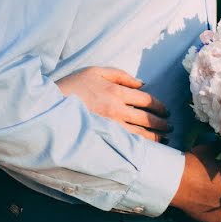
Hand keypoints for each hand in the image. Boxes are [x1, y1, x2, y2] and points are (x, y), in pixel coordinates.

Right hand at [56, 66, 171, 141]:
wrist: (50, 106)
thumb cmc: (73, 85)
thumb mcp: (95, 71)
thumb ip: (120, 75)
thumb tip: (142, 83)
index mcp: (116, 91)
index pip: (147, 100)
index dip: (160, 106)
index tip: (166, 111)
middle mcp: (116, 110)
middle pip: (148, 119)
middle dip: (163, 124)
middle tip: (170, 127)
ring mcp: (110, 127)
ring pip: (141, 136)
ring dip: (157, 138)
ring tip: (165, 140)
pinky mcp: (103, 139)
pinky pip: (128, 146)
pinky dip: (141, 148)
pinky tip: (148, 150)